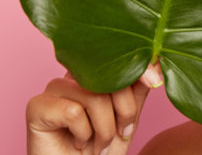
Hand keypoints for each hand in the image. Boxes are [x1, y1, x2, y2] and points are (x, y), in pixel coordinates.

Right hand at [26, 63, 162, 154]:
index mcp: (93, 75)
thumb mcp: (129, 115)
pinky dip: (83, 133)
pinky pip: (73, 112)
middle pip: (108, 77)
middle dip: (125, 110)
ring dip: (105, 128)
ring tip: (100, 145)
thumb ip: (139, 88)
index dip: (138, 68)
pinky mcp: (37, 106)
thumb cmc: (103, 147)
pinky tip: (78, 143)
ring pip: (93, 96)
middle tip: (121, 133)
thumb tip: (157, 61)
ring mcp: (53, 89)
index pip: (118, 61)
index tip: (155, 80)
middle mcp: (71, 77)